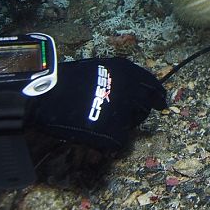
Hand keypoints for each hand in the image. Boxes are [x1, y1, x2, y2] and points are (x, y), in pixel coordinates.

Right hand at [30, 58, 166, 149]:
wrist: (47, 95)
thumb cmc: (67, 80)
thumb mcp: (99, 70)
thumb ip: (117, 80)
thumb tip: (130, 91)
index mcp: (128, 72)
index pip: (153, 86)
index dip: (157, 96)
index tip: (161, 103)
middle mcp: (132, 91)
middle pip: (144, 108)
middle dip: (138, 113)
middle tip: (124, 117)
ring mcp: (125, 112)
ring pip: (133, 124)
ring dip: (123, 125)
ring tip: (103, 122)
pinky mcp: (115, 132)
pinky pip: (118, 139)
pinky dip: (108, 139)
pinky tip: (94, 133)